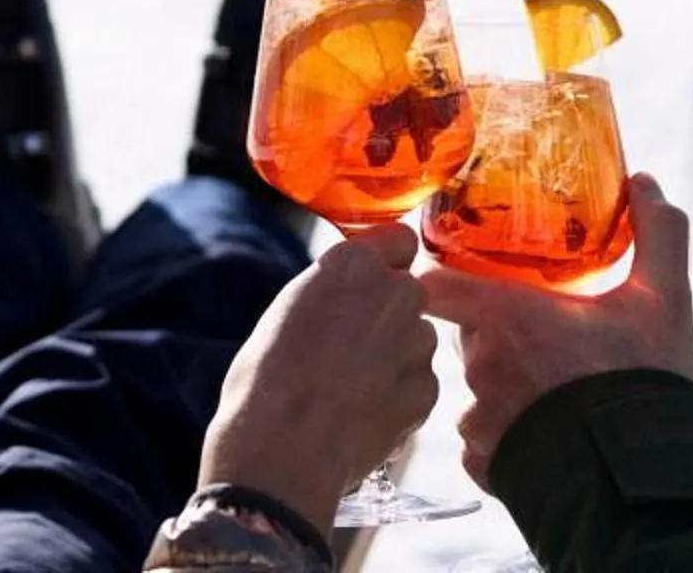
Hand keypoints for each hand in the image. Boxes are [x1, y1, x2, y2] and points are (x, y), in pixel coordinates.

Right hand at [200, 223, 440, 532]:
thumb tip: (346, 295)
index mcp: (353, 263)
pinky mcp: (427, 387)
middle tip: (352, 349)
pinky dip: (400, 397)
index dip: (386, 264)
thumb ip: (331, 291)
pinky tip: (363, 416)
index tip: (370, 286)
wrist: (282, 451)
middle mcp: (395, 290)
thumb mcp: (287, 312)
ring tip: (351, 391)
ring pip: (416, 338)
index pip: (398, 240)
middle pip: (408, 291)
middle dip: (390, 314)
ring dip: (396, 357)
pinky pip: (419, 382)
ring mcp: (416, 339)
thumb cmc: (265, 381)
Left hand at [421, 174, 692, 484]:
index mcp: (505, 316)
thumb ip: (656, 233)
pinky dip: (505, 436)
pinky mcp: (486, 467)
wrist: (645, 477)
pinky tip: (545, 434)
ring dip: (503, 389)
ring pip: (476, 391)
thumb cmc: (645, 381)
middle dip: (496, 334)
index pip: (432, 283)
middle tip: (540, 335)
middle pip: (465, 335)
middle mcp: (480, 367)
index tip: (460, 273)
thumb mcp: (663, 298)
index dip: (438, 276)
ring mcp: (479, 422)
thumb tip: (645, 183)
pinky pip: (481, 442)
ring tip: (551, 392)